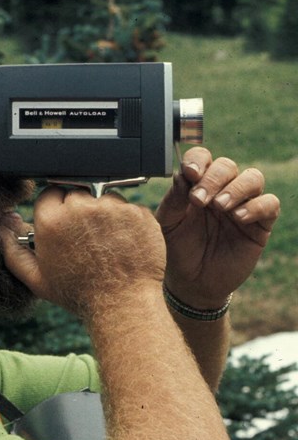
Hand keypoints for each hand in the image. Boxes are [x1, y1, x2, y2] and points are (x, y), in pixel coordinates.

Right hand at [2, 186, 165, 317]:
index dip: (57, 211)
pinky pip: (128, 208)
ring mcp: (112, 208)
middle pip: (76, 193)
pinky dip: (126, 223)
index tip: (64, 227)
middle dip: (79, 211)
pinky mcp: (137, 213)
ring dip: (104, 215)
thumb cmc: (77, 294)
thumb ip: (12, 250)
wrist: (121, 304)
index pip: (50, 194)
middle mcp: (80, 208)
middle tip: (85, 239)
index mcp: (51, 220)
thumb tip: (3, 226)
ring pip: (103, 199)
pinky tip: (123, 244)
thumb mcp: (35, 278)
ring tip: (105, 244)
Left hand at [155, 147, 279, 307]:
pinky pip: (269, 204)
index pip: (203, 158)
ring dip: (235, 189)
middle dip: (213, 178)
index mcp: (199, 185)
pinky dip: (256, 206)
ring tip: (219, 207)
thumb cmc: (180, 247)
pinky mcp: (260, 224)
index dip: (198, 159)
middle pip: (227, 166)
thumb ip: (174, 198)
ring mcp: (243, 204)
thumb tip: (182, 174)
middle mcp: (223, 190)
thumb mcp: (169, 222)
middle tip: (198, 200)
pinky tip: (239, 217)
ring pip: (253, 178)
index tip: (189, 172)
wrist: (193, 281)